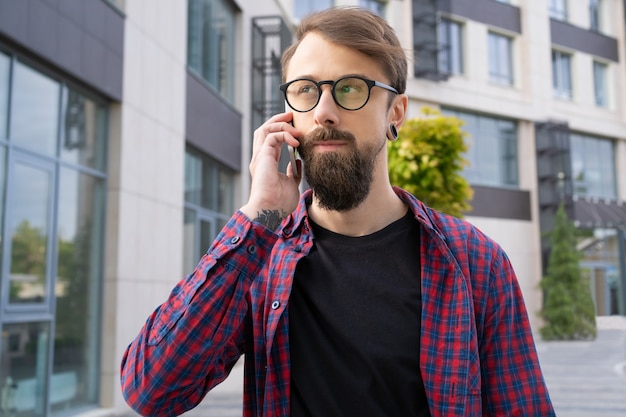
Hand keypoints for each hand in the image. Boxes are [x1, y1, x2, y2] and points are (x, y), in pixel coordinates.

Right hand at [240, 112, 301, 227]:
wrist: (270, 211)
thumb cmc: (279, 203)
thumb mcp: (291, 184)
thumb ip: (293, 173)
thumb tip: (297, 162)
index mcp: (265, 163)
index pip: (269, 140)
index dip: (281, 130)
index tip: (295, 127)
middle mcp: (260, 158)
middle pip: (263, 130)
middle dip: (277, 120)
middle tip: (291, 115)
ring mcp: (259, 157)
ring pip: (265, 129)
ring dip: (280, 124)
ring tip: (294, 126)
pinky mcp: (262, 157)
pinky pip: (272, 137)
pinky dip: (284, 135)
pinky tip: (295, 142)